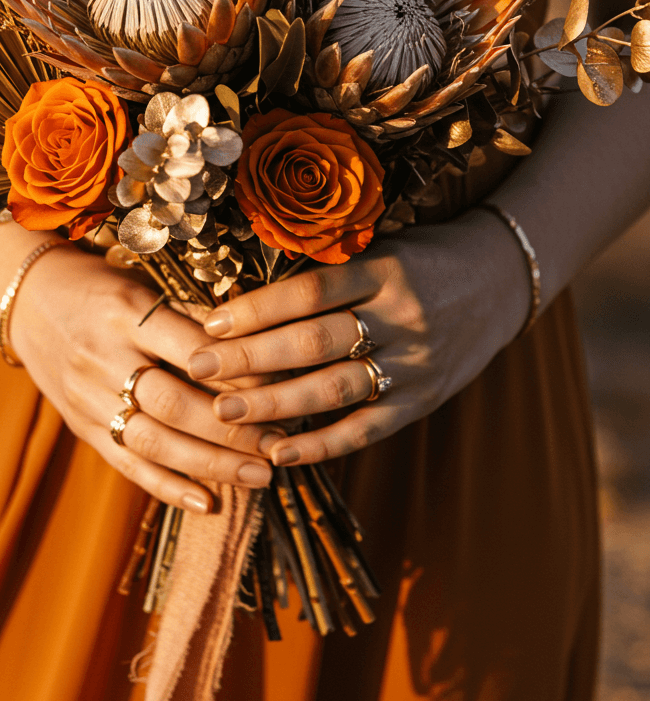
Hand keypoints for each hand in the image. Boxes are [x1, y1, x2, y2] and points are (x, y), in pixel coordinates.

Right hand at [0, 242, 281, 511]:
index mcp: (125, 312)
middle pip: (174, 404)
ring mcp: (88, 397)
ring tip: (260, 476)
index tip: (284, 387)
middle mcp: (103, 357)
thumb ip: (189, 320)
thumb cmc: (100, 285)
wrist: (25, 298)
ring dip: (211, 465)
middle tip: (280, 444)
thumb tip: (258, 355)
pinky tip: (208, 504)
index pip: (192, 349)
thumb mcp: (142, 286)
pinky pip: (127, 464)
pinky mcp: (81, 427)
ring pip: (154, 442)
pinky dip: (168, 488)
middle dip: (233, 430)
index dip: (239, 374)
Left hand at [187, 210, 530, 464]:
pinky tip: (279, 451)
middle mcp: (401, 315)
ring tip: (225, 411)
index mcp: (385, 269)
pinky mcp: (424, 399)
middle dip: (250, 358)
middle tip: (198, 369)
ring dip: (274, 403)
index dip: (256, 310)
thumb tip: (245, 301)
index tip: (210, 324)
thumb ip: (327, 272)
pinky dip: (322, 444)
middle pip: (314, 341)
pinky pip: (367, 428)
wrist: (502, 278)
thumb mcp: (380, 248)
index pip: (308, 292)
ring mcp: (416, 362)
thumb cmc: (422, 259)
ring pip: (334, 388)